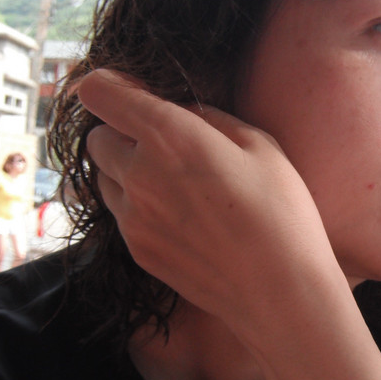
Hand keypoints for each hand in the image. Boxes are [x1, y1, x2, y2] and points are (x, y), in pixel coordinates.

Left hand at [78, 70, 337, 336]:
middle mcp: (139, 173)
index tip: (131, 92)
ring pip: (104, 178)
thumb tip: (181, 111)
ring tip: (175, 184)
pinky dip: (138, 207)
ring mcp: (133, 217)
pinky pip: (121, 215)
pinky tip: (182, 218)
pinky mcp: (138, 251)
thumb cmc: (283, 213)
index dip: (110, 86)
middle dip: (122, 133)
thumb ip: (209, 117)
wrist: (282, 293)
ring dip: (126, 171)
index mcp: (170, 136)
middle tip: (164, 144)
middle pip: (97, 137)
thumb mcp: (261, 144)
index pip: (99, 92)